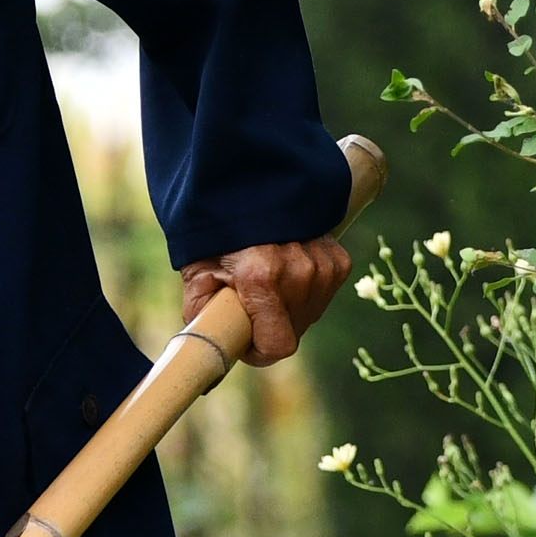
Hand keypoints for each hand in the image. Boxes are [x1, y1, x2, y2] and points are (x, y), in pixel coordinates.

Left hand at [180, 234, 352, 364]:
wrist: (245, 186)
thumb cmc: (216, 234)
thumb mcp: (197, 275)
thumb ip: (204, 317)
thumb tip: (215, 350)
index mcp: (262, 277)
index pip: (279, 346)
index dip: (260, 350)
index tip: (246, 339)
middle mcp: (299, 271)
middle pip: (294, 331)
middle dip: (271, 325)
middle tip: (250, 300)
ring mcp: (323, 264)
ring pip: (310, 314)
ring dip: (289, 307)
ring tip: (267, 279)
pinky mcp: (337, 259)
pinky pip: (324, 294)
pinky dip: (306, 290)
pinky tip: (287, 269)